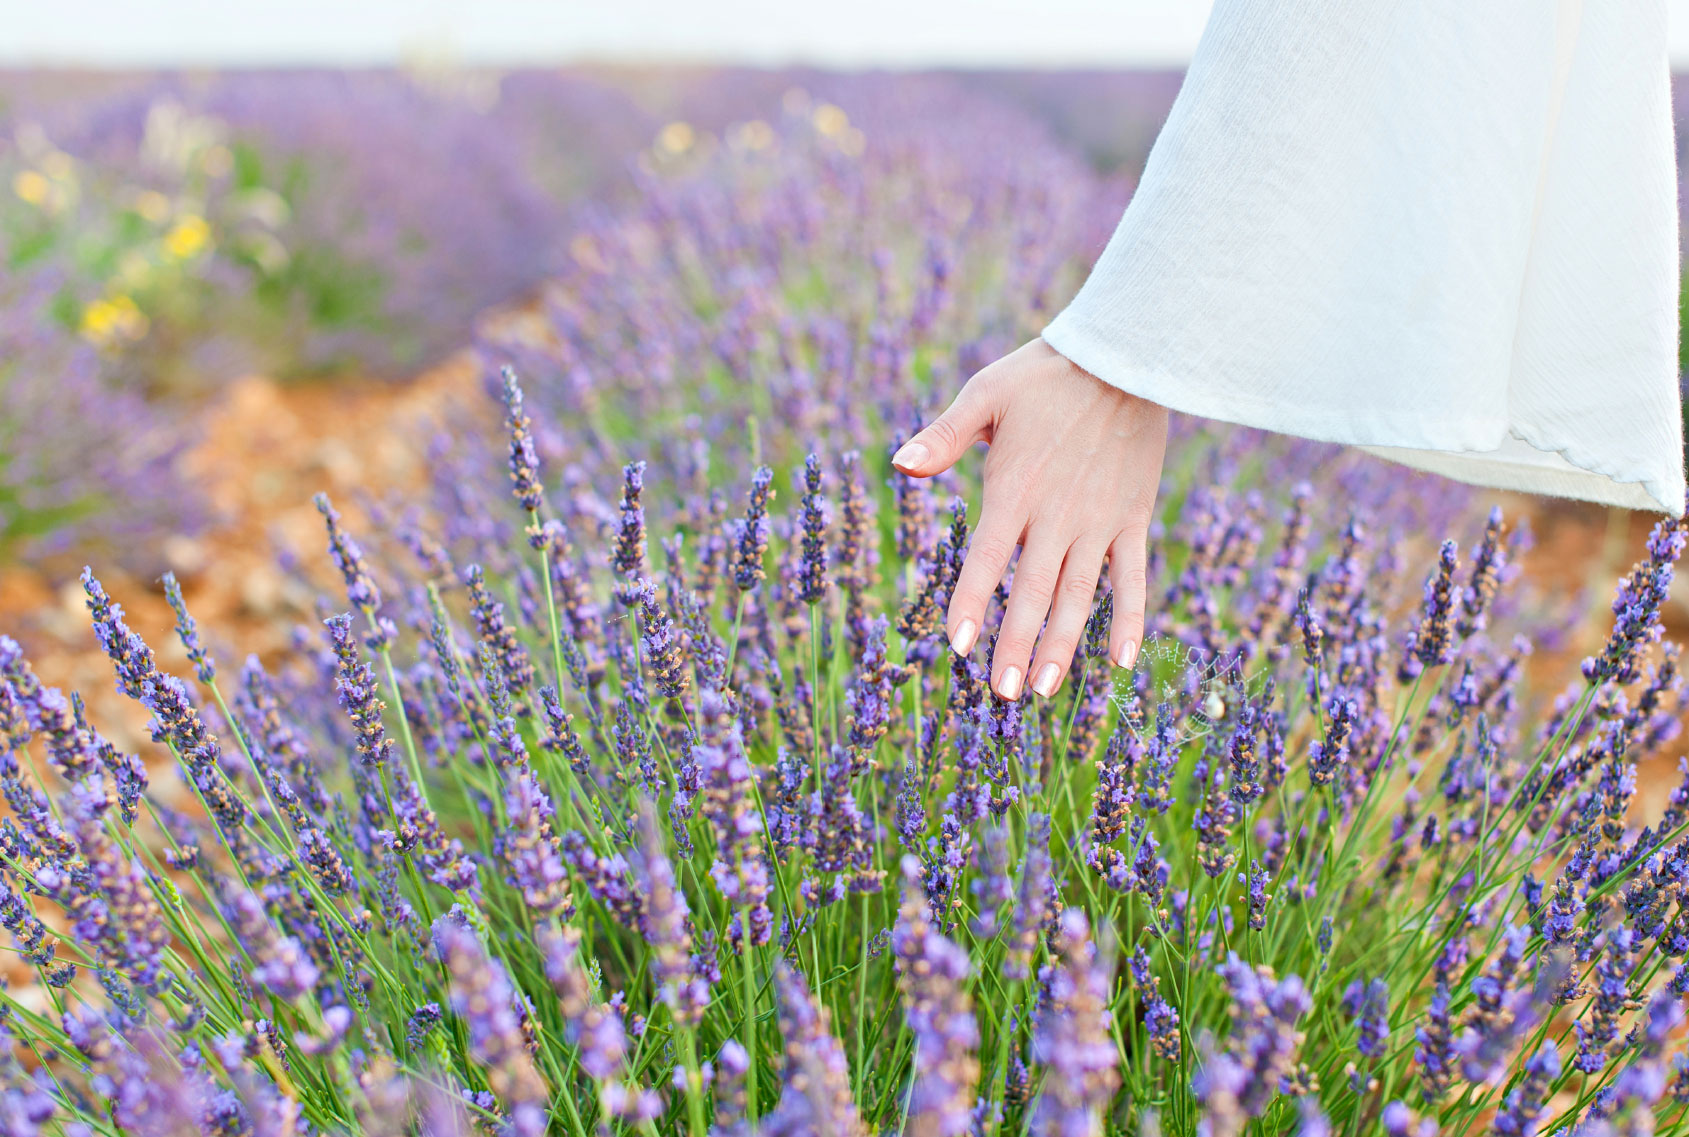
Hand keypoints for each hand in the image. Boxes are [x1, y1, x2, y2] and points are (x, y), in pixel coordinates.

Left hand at [891, 338, 1167, 699]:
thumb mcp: (986, 394)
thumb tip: (899, 465)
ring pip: (1079, 595)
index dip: (972, 603)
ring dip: (1065, 645)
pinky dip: (1130, 618)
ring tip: (1047, 690)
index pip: (986, 559)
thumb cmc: (1046, 373)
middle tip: (1003, 693)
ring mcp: (1099, 521)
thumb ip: (943, 436)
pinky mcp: (1133, 517)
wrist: (1127, 354)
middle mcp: (1057, 515)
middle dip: (1017, 645)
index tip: (958, 647)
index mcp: (1014, 489)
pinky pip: (1133, 577)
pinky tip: (1122, 662)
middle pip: (1033, 592)